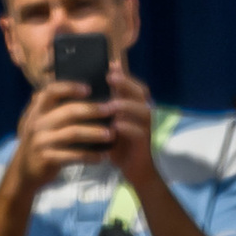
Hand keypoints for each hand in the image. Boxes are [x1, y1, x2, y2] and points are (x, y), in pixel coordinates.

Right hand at [16, 77, 115, 187]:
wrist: (23, 171)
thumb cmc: (40, 140)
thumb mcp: (41, 121)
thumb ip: (55, 108)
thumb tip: (86, 94)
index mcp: (38, 108)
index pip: (52, 90)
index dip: (70, 87)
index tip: (89, 88)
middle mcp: (38, 121)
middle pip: (69, 111)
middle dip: (92, 110)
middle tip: (110, 109)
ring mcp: (42, 141)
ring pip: (73, 133)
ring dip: (94, 133)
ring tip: (111, 134)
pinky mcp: (47, 158)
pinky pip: (72, 155)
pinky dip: (89, 155)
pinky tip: (102, 156)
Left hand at [106, 60, 160, 189]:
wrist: (136, 171)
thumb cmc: (121, 144)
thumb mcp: (113, 123)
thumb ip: (107, 107)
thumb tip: (89, 88)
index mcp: (137, 106)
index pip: (134, 84)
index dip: (124, 74)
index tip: (111, 65)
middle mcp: (145, 113)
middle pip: (140, 92)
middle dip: (126, 83)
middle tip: (110, 77)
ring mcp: (147, 128)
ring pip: (142, 110)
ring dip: (125, 105)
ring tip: (109, 104)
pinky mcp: (145, 144)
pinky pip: (138, 133)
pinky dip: (127, 127)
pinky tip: (115, 126)